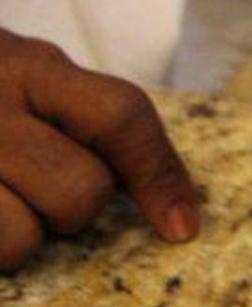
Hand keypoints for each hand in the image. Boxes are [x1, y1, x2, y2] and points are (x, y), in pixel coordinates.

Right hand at [0, 30, 199, 268]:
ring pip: (19, 240)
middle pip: (81, 191)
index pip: (119, 115)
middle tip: (35, 191)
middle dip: (72, 208)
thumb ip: (83, 114)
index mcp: (25, 66)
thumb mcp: (23, 74)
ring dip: (16, 238)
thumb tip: (175, 209)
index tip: (181, 228)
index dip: (160, 175)